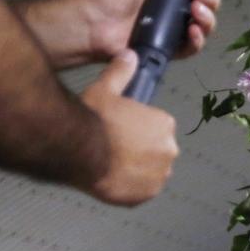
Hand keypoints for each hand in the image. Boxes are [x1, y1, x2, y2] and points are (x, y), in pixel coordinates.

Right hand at [76, 50, 178, 205]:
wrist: (79, 149)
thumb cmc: (93, 118)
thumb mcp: (105, 89)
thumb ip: (121, 73)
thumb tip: (130, 55)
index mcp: (165, 124)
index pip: (157, 126)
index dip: (138, 128)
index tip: (121, 128)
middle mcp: (170, 149)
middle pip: (156, 149)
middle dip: (140, 149)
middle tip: (114, 147)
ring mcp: (160, 174)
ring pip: (151, 171)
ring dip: (137, 169)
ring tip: (111, 163)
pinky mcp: (147, 195)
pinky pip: (142, 190)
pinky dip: (131, 187)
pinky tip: (112, 179)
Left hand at [82, 0, 223, 62]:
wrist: (90, 21)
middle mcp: (172, 7)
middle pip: (208, 4)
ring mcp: (173, 28)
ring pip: (205, 25)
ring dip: (208, 17)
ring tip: (196, 9)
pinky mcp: (169, 47)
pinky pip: (193, 47)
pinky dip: (199, 40)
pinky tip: (193, 30)